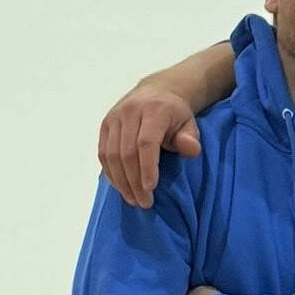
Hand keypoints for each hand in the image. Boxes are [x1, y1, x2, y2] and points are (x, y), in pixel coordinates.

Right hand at [98, 89, 201, 208]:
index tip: (151, 189)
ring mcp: (114, 117)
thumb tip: (191, 150)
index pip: (146, 142)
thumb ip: (190, 138)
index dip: (147, 168)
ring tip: (132, 199)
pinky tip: (121, 187)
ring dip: (121, 181)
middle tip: (144, 202)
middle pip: (126, 152)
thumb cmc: (175, 115)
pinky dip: (111, 173)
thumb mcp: (189, 124)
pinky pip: (103, 153)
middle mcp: (130, 111)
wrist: (156, 92)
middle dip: (134, 181)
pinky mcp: (105, 125)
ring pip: (111, 154)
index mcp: (153, 110)